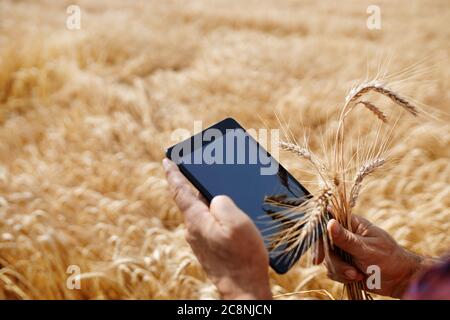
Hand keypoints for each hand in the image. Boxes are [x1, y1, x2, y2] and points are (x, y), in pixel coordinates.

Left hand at [162, 159, 271, 299]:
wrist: (244, 289)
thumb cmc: (242, 257)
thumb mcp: (236, 223)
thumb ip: (222, 204)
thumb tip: (216, 198)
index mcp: (196, 220)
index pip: (179, 191)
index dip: (173, 173)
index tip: (166, 160)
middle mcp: (194, 230)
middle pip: (191, 200)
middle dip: (195, 184)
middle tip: (203, 169)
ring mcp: (201, 240)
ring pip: (202, 212)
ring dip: (208, 200)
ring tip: (223, 190)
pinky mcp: (210, 248)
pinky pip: (209, 223)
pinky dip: (215, 214)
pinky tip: (230, 215)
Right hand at [317, 215, 430, 297]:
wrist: (400, 280)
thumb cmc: (389, 259)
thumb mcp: (367, 248)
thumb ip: (346, 238)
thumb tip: (329, 222)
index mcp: (352, 223)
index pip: (327, 221)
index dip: (319, 236)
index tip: (319, 255)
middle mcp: (345, 235)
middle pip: (324, 244)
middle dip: (334, 262)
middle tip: (348, 272)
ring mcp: (343, 250)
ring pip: (328, 259)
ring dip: (340, 271)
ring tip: (357, 275)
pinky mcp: (343, 264)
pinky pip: (332, 270)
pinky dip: (341, 277)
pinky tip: (356, 278)